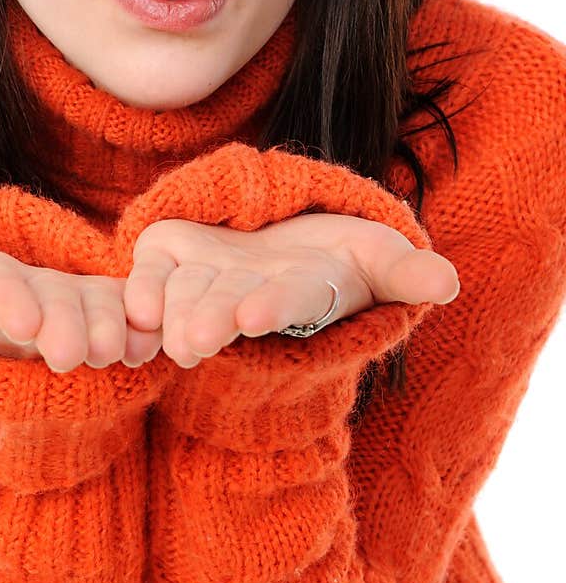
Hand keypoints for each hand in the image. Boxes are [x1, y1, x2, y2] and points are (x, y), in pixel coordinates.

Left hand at [0, 241, 162, 373]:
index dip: (7, 298)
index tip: (18, 323)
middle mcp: (31, 283)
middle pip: (50, 300)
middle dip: (64, 323)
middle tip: (69, 354)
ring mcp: (69, 301)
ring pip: (95, 311)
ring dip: (108, 331)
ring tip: (117, 353)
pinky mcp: (100, 320)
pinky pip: (125, 322)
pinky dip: (140, 334)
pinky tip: (153, 351)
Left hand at [122, 213, 459, 367]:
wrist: (277, 240)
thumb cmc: (337, 255)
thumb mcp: (377, 256)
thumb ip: (406, 272)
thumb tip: (447, 284)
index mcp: (299, 294)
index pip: (290, 302)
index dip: (274, 307)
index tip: (256, 317)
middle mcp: (247, 297)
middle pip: (229, 308)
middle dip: (213, 322)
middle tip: (194, 342)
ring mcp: (205, 280)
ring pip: (187, 297)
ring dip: (176, 314)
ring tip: (167, 334)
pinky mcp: (168, 257)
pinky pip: (148, 279)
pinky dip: (141, 292)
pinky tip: (135, 310)